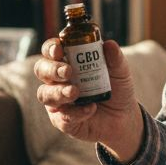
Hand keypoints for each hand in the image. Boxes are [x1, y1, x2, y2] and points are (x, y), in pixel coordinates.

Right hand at [35, 39, 143, 161]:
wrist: (124, 117)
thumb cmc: (117, 89)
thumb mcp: (120, 72)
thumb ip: (115, 59)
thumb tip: (109, 44)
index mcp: (68, 62)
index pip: (51, 51)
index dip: (50, 48)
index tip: (59, 50)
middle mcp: (58, 80)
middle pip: (41, 70)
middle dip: (52, 69)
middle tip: (67, 71)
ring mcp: (58, 100)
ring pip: (45, 94)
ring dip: (58, 92)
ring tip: (75, 92)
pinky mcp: (62, 120)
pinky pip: (61, 116)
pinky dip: (76, 112)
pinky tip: (90, 108)